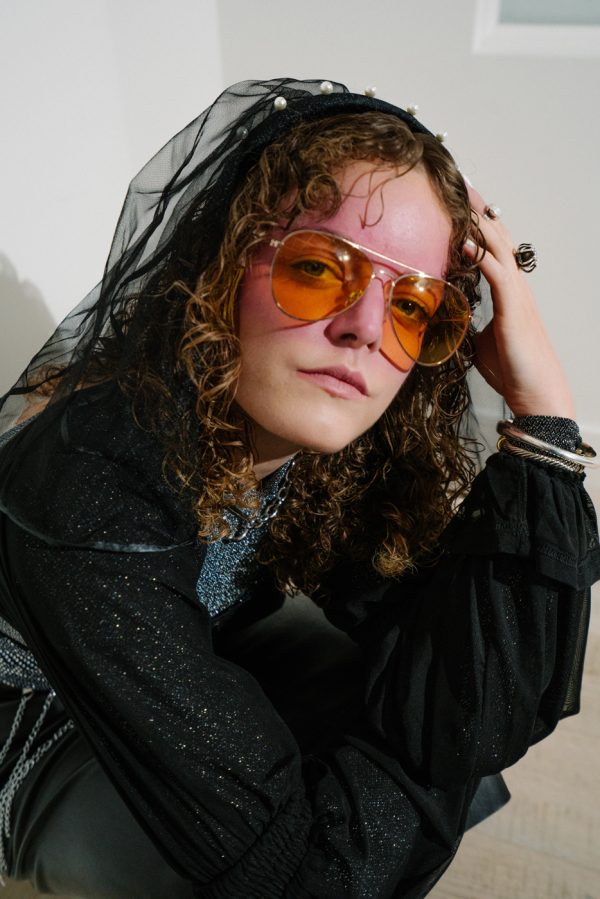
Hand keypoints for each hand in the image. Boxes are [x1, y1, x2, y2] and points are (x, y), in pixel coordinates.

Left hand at [464, 186, 574, 417]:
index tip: (457, 203)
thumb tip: (445, 317)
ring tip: (458, 197)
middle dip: (477, 210)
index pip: (492, 248)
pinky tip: (461, 240)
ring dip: (476, 222)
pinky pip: (496, 273)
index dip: (476, 225)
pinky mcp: (514, 308)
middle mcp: (515, 286)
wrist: (537, 393)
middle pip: (496, 237)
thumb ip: (467, 322)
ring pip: (498, 247)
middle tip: (458, 183)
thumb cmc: (513, 370)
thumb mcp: (481, 341)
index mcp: (508, 291)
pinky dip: (479, 254)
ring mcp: (517, 295)